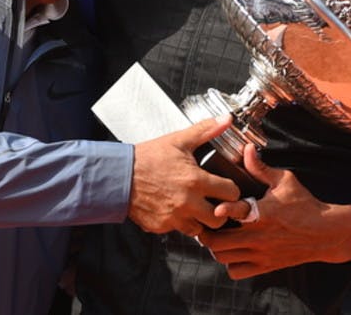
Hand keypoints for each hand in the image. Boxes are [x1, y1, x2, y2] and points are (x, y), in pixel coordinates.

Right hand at [129, 116, 240, 236]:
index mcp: (195, 181)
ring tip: (195, 208)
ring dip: (200, 220)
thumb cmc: (147, 158)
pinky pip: (178, 230)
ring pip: (200, 230)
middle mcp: (187, 203)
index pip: (231, 193)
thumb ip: (205, 130)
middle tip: (215, 203)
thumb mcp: (178, 140)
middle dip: (220, 211)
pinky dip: (180, 223)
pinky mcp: (161, 226)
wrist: (119, 175)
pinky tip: (176, 210)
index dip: (231, 189)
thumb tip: (225, 119)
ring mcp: (174, 218)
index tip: (226, 187)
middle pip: (219, 219)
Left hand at [198, 144, 350, 277]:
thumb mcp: (284, 181)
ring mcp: (260, 254)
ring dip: (216, 247)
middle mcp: (258, 236)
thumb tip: (247, 149)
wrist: (325, 233)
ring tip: (216, 236)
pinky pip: (236, 272)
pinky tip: (233, 251)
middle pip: (218, 242)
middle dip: (207, 232)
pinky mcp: (265, 266)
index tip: (215, 207)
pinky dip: (230, 263)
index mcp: (262, 213)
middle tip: (205, 223)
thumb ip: (261, 168)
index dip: (221, 210)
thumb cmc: (304, 204)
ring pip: (223, 258)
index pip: (234, 212)